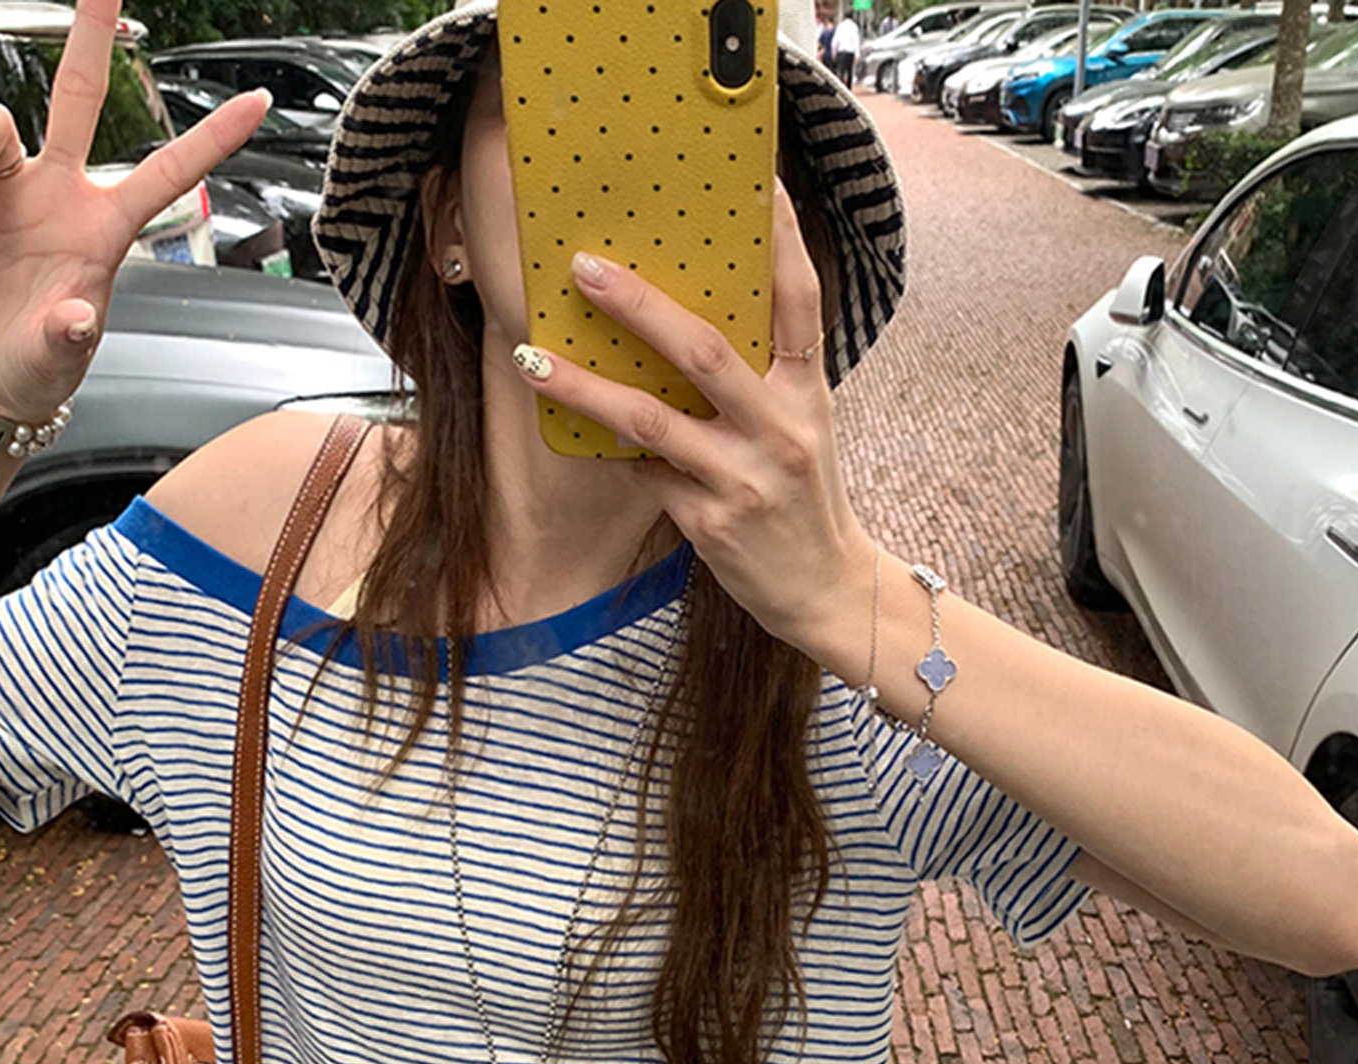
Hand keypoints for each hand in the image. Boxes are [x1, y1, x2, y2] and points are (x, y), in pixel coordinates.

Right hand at [0, 0, 270, 426]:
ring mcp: (2, 187)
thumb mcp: (55, 362)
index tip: (260, 99)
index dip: (212, 137)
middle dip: (88, 39)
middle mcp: (55, 194)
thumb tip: (75, 319)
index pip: (165, 171)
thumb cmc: (31, 371)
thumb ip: (65, 338)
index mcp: (102, 230)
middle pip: (75, 99)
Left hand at [509, 184, 876, 657]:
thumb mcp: (800, 427)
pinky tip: (575, 430)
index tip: (755, 179)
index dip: (782, 236)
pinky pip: (646, 475)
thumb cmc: (804, 498)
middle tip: (583, 267)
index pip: (800, 301)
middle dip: (638, 306)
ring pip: (652, 421)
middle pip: (705, 352)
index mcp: (809, 393)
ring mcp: (744, 480)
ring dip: (585, 387)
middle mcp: (782, 430)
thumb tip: (682, 323)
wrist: (827, 589)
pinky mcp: (710, 523)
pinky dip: (612, 451)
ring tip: (531, 358)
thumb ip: (758, 378)